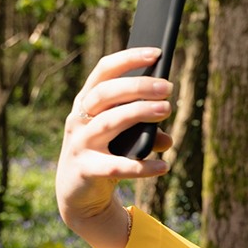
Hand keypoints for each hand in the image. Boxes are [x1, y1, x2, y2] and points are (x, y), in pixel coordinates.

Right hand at [56, 47, 174, 247]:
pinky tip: (163, 166)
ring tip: (167, 110)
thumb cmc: (104, 155)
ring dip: (139, 113)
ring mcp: (80, 144)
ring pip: (109, 122)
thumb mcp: (123, 139)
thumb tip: (167, 138)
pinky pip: (116, 166)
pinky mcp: (86, 170)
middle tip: (168, 87)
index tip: (156, 52)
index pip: (104, 71)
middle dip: (138, 86)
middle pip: (106, 93)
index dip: (128, 59)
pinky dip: (141, 167)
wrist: (78, 195)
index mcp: (87, 103)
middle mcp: (79, 119)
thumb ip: (145, 133)